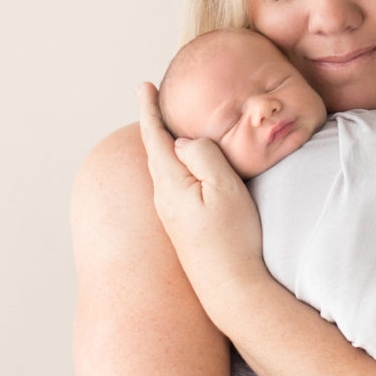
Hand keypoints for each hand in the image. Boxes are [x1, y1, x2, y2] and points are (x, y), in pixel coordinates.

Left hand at [137, 81, 265, 297]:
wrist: (231, 289)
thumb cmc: (232, 237)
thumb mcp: (224, 187)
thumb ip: (202, 156)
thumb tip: (182, 141)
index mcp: (171, 182)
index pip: (155, 136)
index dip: (149, 109)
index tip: (143, 86)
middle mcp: (164, 198)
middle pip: (155, 152)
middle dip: (152, 124)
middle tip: (151, 99)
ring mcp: (171, 215)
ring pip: (164, 170)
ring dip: (163, 146)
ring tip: (165, 128)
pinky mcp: (182, 228)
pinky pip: (173, 185)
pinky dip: (174, 166)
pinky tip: (181, 170)